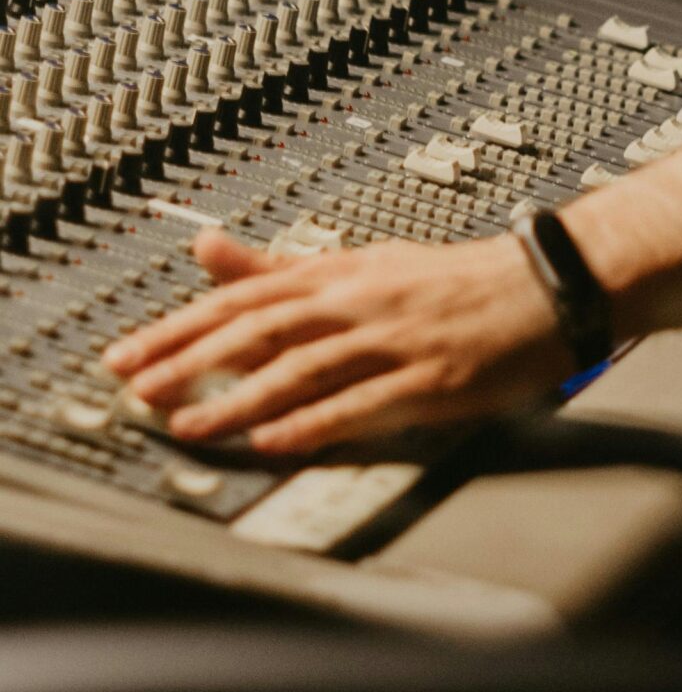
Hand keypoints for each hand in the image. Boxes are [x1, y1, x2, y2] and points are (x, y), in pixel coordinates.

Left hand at [101, 226, 572, 457]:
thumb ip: (278, 265)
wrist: (545, 287)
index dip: (179, 327)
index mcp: (340, 273)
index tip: (126, 354)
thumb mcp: (361, 262)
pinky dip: (315, 423)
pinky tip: (274, 441)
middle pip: (260, 328)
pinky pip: (364, 404)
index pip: (243, 297)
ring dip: (239, 398)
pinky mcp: (430, 380)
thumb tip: (205, 250)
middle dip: (191, 360)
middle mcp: (359, 301)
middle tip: (135, 390)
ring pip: (302, 368)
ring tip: (188, 425)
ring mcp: (394, 340)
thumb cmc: (450, 282)